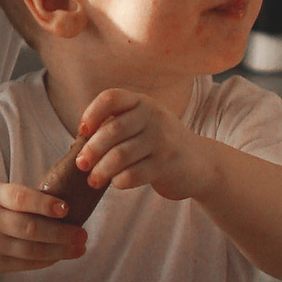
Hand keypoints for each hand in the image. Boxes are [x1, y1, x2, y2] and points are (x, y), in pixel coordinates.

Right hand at [0, 184, 85, 281]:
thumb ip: (14, 200)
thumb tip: (59, 204)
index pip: (20, 198)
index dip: (44, 204)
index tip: (66, 208)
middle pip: (31, 228)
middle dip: (62, 233)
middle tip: (83, 234)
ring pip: (32, 250)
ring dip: (60, 250)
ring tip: (80, 247)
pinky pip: (25, 264)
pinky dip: (45, 260)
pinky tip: (60, 256)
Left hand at [75, 88, 213, 201]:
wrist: (199, 162)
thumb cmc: (159, 142)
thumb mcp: (142, 123)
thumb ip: (117, 124)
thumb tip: (81, 142)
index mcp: (142, 102)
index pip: (111, 97)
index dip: (92, 113)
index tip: (82, 131)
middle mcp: (153, 116)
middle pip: (113, 130)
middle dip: (92, 149)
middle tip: (81, 164)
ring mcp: (162, 140)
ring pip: (121, 155)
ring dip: (101, 170)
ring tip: (93, 179)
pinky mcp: (167, 164)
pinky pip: (134, 174)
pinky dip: (119, 181)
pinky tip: (116, 183)